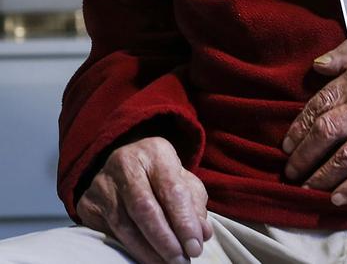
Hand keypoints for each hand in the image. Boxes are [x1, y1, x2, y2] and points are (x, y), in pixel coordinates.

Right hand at [77, 136, 211, 263]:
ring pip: (124, 225)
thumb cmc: (160, 177)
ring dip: (148, 252)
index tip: (195, 247)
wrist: (124, 167)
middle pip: (145, 208)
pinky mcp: (87, 203)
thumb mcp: (182, 181)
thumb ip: (194, 205)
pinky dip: (129, 250)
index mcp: (155, 152)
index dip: (184, 221)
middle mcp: (125, 163)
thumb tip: (202, 235)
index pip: (172, 189)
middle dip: (165, 241)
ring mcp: (102, 183)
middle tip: (181, 261)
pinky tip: (146, 259)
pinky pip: (109, 233)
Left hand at [282, 25, 346, 205]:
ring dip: (321, 176)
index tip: (287, 141)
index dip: (299, 125)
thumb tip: (317, 66)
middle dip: (303, 155)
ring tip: (307, 187)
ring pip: (346, 156)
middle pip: (327, 132)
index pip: (320, 102)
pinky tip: (337, 198)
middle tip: (290, 169)